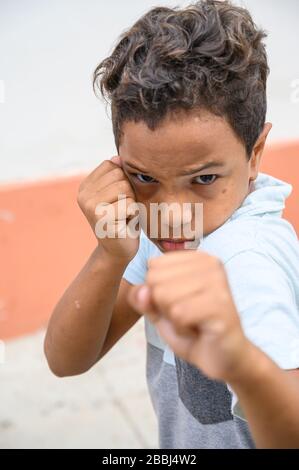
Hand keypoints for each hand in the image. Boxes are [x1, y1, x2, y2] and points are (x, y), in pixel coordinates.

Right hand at [77, 156, 139, 261]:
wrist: (118, 250)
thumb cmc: (122, 219)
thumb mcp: (120, 193)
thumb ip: (117, 175)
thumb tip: (117, 157)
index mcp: (85, 186)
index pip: (112, 165)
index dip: (123, 180)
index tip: (118, 199)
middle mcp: (83, 195)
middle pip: (120, 175)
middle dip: (129, 192)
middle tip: (123, 209)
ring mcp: (90, 207)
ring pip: (125, 188)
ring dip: (132, 203)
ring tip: (124, 215)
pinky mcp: (101, 219)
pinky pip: (130, 204)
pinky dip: (133, 214)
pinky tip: (125, 224)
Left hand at [128, 250, 250, 381]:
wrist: (225, 359)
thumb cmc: (193, 330)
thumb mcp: (160, 311)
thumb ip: (144, 298)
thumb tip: (140, 291)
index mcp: (197, 258)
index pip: (153, 266)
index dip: (157, 293)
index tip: (179, 304)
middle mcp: (210, 264)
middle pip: (156, 280)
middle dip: (164, 307)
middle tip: (187, 316)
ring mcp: (218, 282)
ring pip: (165, 296)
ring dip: (173, 320)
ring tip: (193, 323)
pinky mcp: (221, 305)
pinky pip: (179, 314)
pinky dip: (182, 329)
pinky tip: (199, 331)